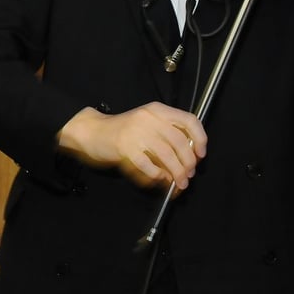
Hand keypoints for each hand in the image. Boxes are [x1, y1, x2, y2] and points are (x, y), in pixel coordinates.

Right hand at [57, 103, 206, 188]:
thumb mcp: (147, 122)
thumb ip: (167, 132)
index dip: (200, 138)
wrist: (92, 132)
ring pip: (166, 156)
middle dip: (188, 163)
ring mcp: (136, 132)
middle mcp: (148, 118)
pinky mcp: (125, 148)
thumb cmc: (123, 130)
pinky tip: (160, 179)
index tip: (201, 154)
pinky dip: (158, 176)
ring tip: (179, 183)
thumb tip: (191, 155)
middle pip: (179, 142)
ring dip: (176, 173)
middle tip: (188, 175)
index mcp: (157, 110)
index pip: (188, 120)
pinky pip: (148, 166)